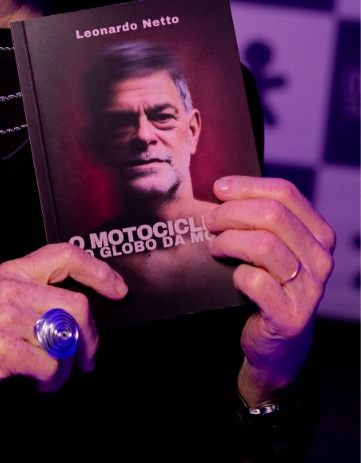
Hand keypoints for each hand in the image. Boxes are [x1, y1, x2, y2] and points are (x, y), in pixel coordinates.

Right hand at [0, 243, 126, 431]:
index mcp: (11, 272)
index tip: (118, 290)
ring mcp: (4, 316)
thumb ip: (33, 297)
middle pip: (78, 305)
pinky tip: (37, 386)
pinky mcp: (1, 348)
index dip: (99, 270)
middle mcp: (9, 287)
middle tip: (85, 361)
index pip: (65, 255)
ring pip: (67, 337)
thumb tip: (80, 309)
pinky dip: (52, 384)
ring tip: (52, 378)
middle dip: (90, 340)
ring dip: (67, 367)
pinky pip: (51, 366)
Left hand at [204, 176, 334, 405]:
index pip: (286, 193)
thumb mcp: (273, 247)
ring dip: (229, 241)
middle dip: (232, 212)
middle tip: (210, 222)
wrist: (276, 345)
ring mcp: (310, 289)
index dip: (247, 186)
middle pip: (272, 214)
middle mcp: (320, 260)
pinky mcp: (292, 317)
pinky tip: (232, 276)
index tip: (219, 188)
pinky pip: (256, 281)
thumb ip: (259, 219)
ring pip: (264, 245)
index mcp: (318, 235)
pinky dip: (236, 274)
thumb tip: (221, 188)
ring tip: (216, 247)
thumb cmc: (268, 286)